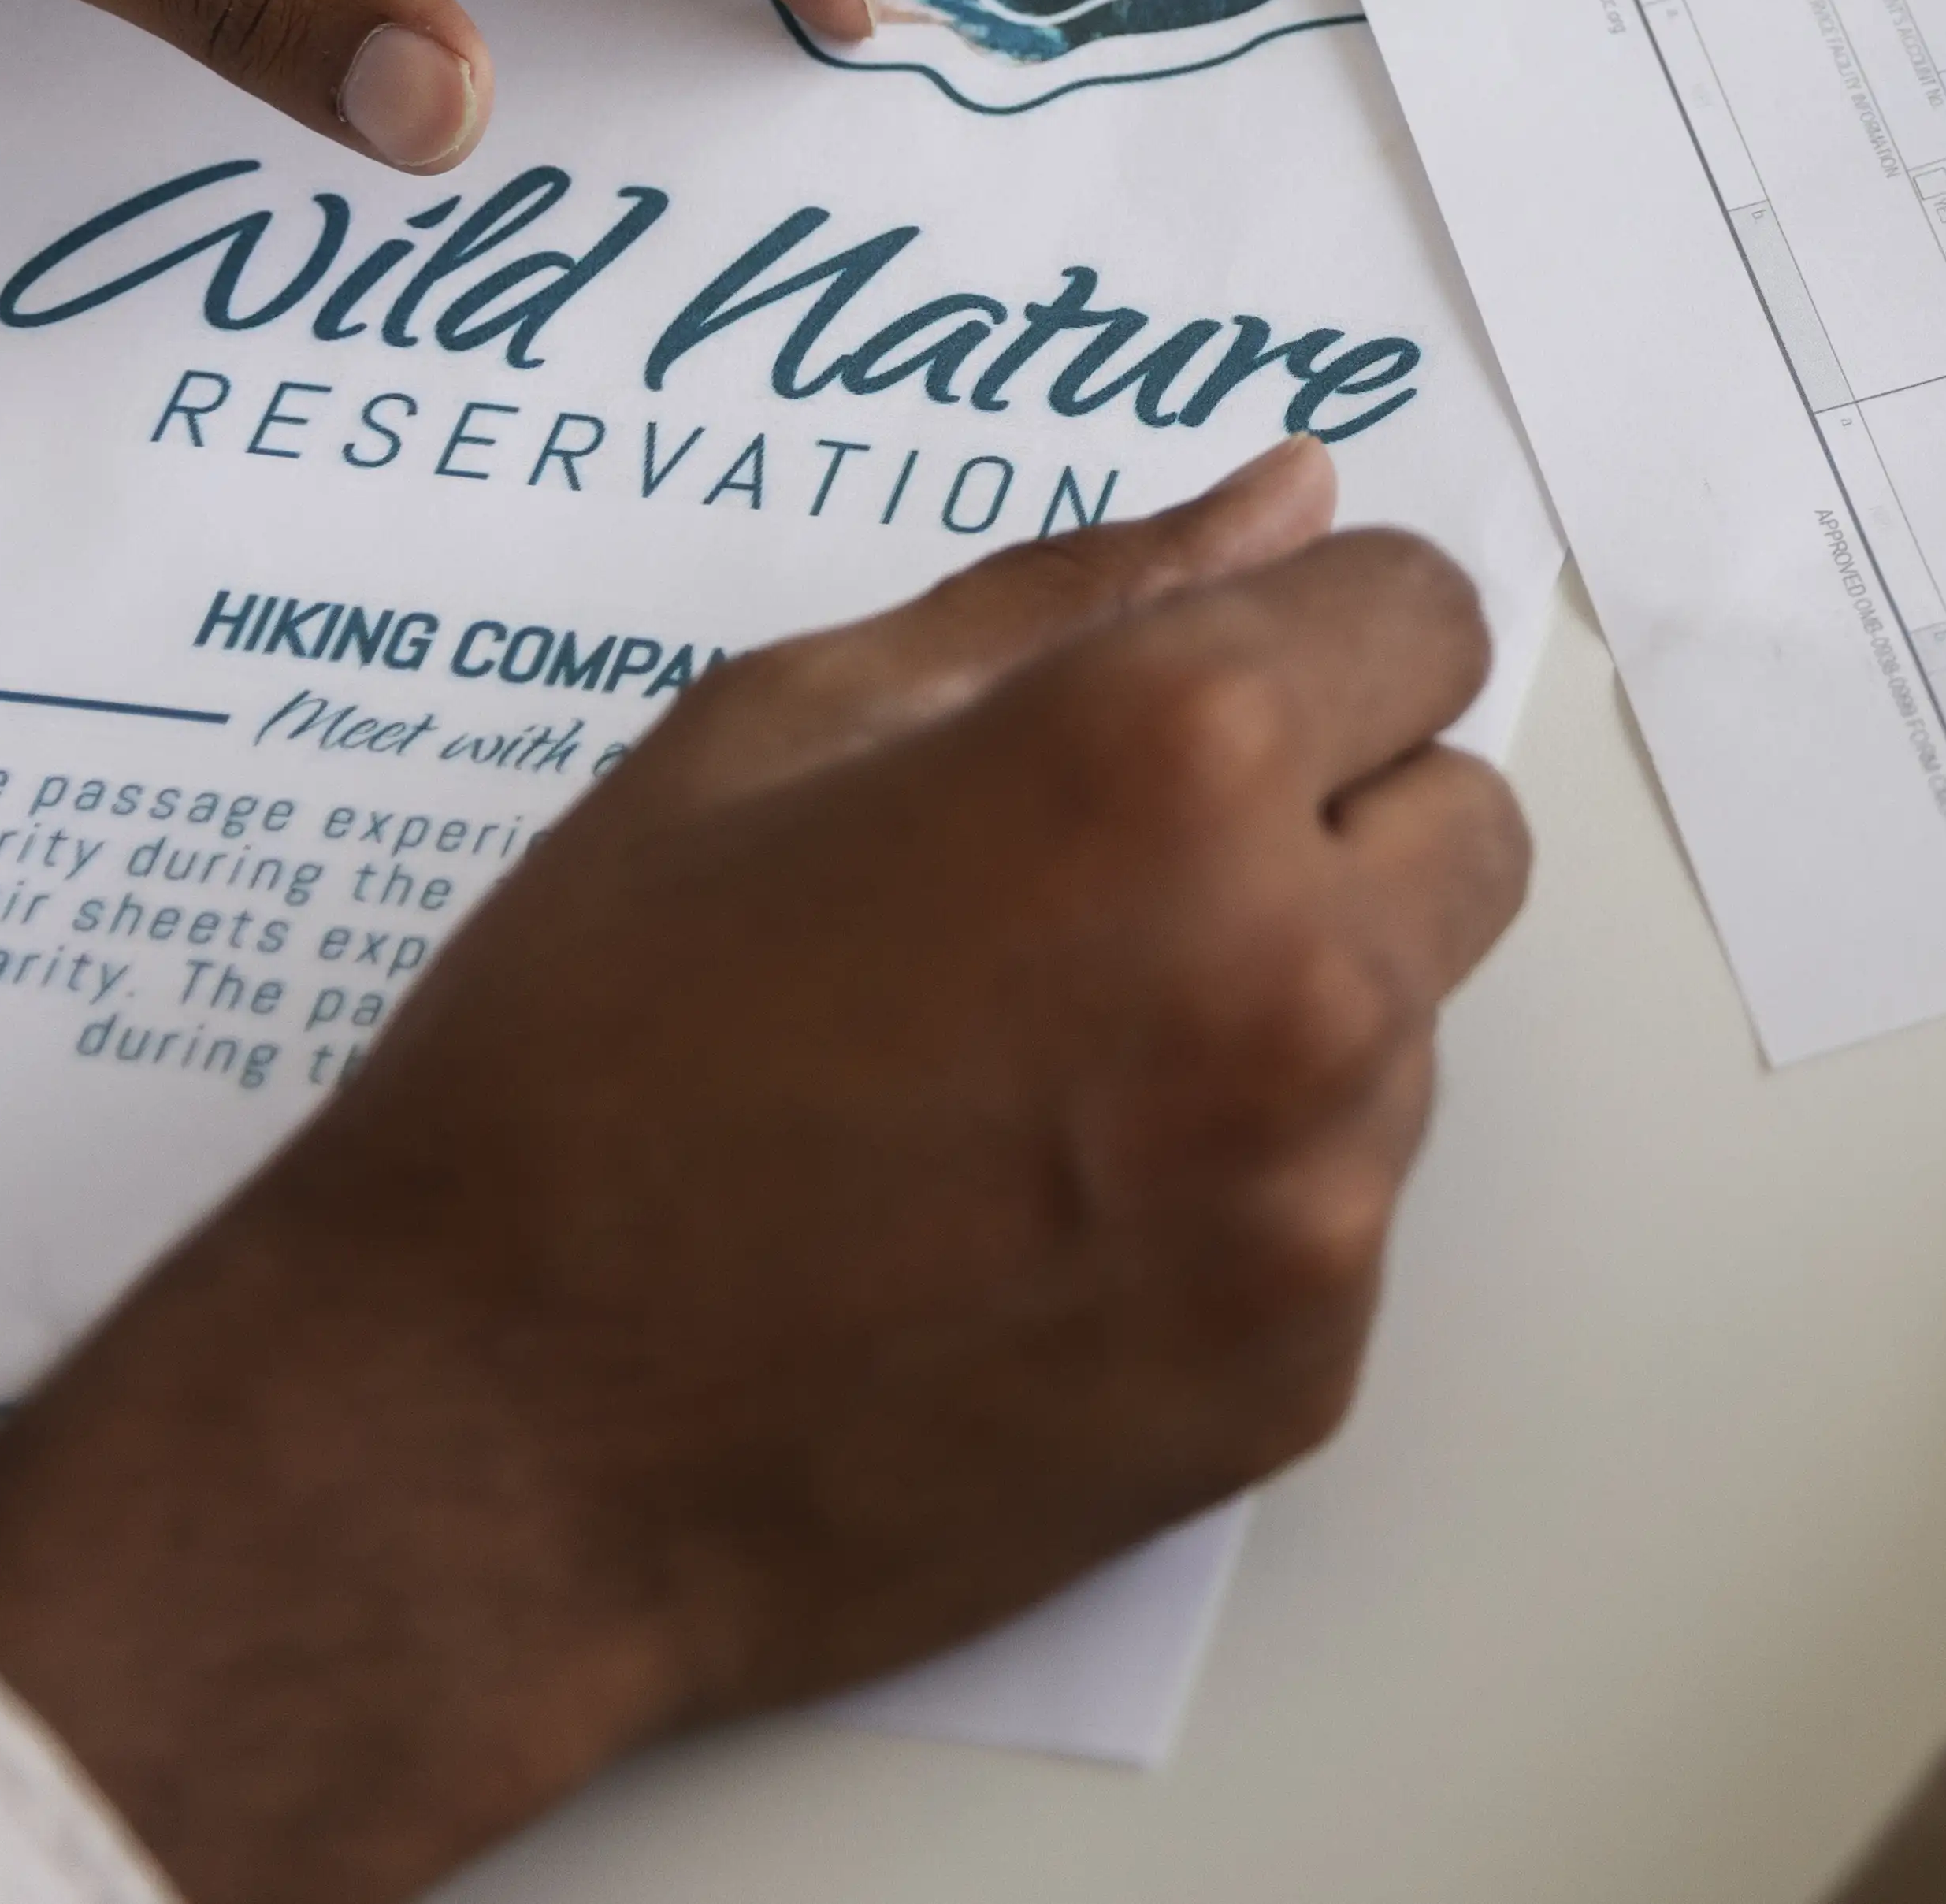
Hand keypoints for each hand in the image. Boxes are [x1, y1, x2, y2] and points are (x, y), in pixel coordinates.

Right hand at [0, 441, 1529, 1903]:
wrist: (483, 1445)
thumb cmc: (587, 1068)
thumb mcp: (778, 731)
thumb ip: (1073, 594)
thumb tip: (1283, 500)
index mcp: (1173, 758)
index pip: (1423, 616)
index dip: (1307, 642)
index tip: (1202, 700)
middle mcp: (1294, 967)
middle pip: (1463, 823)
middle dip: (1329, 827)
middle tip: (1098, 898)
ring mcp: (1316, 1191)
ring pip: (1411, 1026)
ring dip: (1284, 1018)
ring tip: (1031, 1080)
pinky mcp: (1301, 1367)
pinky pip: (1343, 1214)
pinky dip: (1235, 1204)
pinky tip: (1030, 1231)